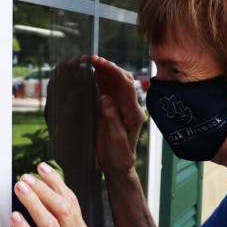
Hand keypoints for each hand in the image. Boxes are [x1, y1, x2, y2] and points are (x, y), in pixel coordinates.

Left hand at [10, 162, 100, 226]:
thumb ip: (65, 226)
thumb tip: (50, 201)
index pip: (71, 201)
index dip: (56, 182)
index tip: (43, 167)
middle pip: (62, 208)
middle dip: (44, 189)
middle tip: (26, 176)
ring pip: (50, 224)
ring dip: (34, 203)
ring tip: (21, 188)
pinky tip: (15, 218)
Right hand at [91, 55, 146, 177]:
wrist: (118, 167)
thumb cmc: (119, 157)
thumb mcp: (116, 140)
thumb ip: (112, 118)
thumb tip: (104, 97)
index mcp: (134, 113)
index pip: (126, 86)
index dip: (113, 71)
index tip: (100, 63)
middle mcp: (130, 107)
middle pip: (122, 80)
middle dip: (109, 67)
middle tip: (93, 59)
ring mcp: (122, 107)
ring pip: (116, 83)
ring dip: (105, 71)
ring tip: (91, 62)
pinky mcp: (114, 110)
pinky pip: (109, 91)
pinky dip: (102, 80)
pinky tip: (94, 74)